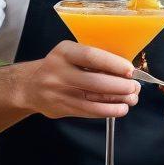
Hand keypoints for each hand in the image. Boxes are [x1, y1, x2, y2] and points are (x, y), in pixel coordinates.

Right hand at [17, 41, 139, 119]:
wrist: (29, 86)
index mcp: (64, 52)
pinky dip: (108, 111)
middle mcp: (59, 72)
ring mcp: (59, 92)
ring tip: (132, 99)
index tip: (130, 70)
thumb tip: (126, 70)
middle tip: (134, 87)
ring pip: (94, 100)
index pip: (92, 57)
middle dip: (120, 86)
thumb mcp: (70, 54)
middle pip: (95, 82)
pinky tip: (120, 108)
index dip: (114, 64)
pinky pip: (89, 112)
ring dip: (118, 101)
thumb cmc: (58, 67)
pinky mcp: (62, 108)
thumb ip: (92, 59)